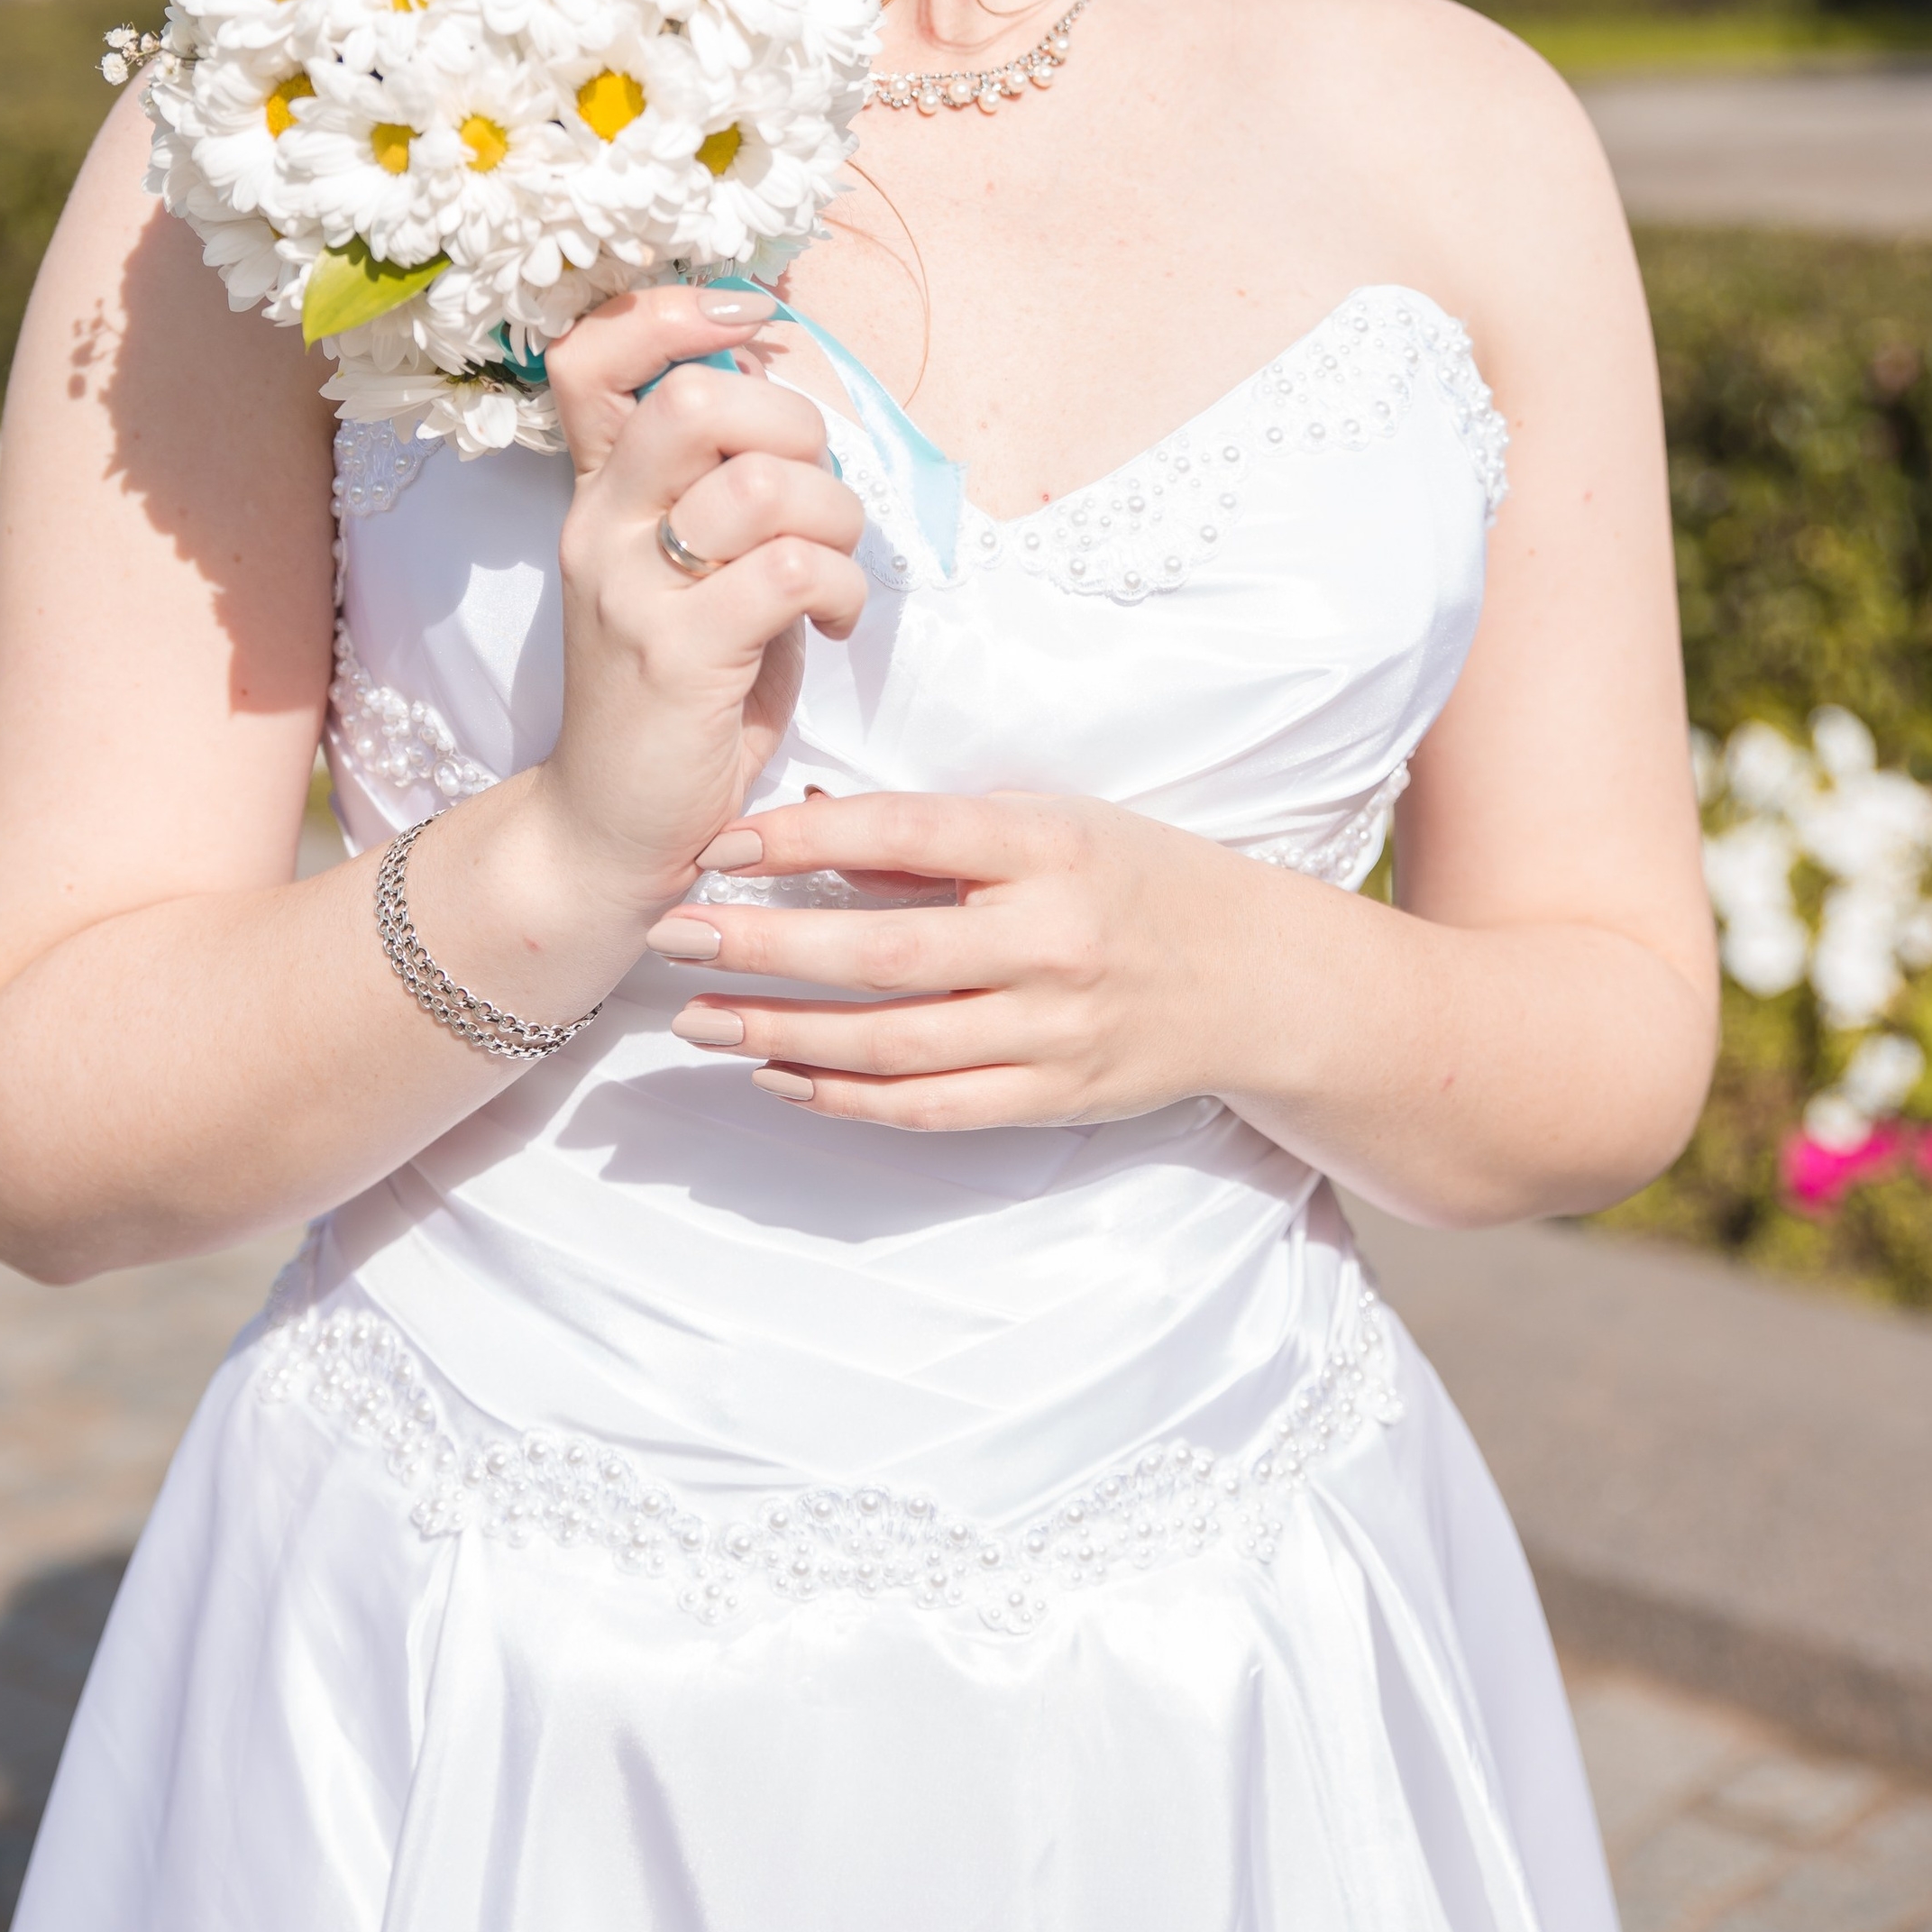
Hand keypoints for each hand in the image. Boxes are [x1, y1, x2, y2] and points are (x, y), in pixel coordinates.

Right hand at [535, 287, 867, 923]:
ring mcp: (630, 591)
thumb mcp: (687, 573)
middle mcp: (600, 529)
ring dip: (833, 521)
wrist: (609, 828)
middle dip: (794, 428)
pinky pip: (791, 571)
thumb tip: (787, 401)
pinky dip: (839, 591)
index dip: (673, 313)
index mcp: (600, 496)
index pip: (590, 357)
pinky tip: (828, 627)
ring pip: (759, 485)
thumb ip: (719, 491)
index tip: (752, 324)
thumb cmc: (675, 695)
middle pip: (693, 400)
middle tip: (815, 496)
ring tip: (831, 574)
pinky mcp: (675, 657)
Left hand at [642, 788, 1262, 1128]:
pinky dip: (845, 1097)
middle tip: (675, 935)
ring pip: (894, 1044)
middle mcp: (1053, 941)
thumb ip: (939, 837)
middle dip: (765, 946)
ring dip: (782, 1033)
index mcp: (1049, 847)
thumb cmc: (1134, 877)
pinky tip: (776, 1077)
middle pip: (885, 952)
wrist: (1256, 978)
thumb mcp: (1051, 823)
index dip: (806, 841)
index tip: (721, 844)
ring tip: (698, 1018)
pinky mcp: (1053, 1098)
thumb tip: (806, 829)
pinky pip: (931, 1109)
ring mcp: (1054, 1031)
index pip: (908, 834)